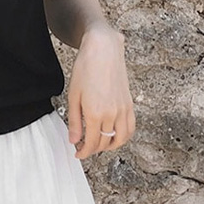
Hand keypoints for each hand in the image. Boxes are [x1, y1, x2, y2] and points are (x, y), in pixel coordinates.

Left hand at [67, 25, 134, 159]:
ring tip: (99, 145)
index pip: (92, 143)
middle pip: (105, 143)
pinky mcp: (129, 104)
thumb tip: (74, 140)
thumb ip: (75, 121)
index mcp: (95, 113)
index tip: (77, 153)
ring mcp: (123, 110)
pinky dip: (123, 137)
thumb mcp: (73, 96)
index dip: (84, 151)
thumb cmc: (85, 69)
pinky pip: (130, 128)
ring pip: (120, 139)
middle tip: (84, 147)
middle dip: (93, 149)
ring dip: (109, 146)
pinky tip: (114, 136)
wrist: (103, 50)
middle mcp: (112, 114)